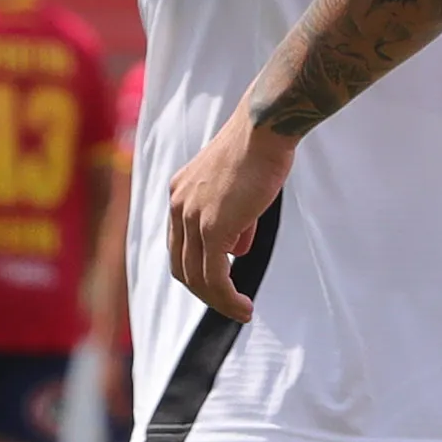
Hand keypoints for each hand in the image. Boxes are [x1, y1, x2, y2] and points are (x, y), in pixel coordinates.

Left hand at [162, 116, 293, 318]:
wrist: (264, 129)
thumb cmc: (261, 150)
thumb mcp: (241, 188)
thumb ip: (234, 220)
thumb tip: (237, 249)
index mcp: (179, 193)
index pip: (180, 244)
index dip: (198, 268)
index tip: (222, 283)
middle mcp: (177, 205)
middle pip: (181, 266)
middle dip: (205, 293)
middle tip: (231, 306)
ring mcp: (191, 217)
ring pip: (196, 277)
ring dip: (218, 301)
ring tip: (241, 312)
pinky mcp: (211, 227)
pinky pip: (214, 276)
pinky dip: (227, 298)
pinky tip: (244, 307)